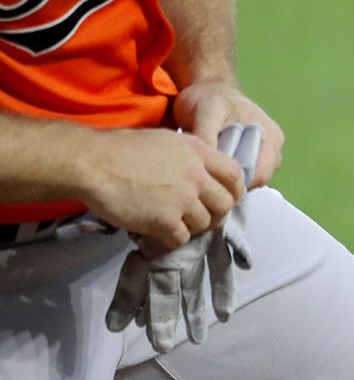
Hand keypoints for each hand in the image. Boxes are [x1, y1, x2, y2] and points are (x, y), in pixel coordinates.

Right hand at [105, 124, 259, 351]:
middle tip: (198, 215)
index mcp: (197, 151)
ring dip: (191, 226)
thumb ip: (189, 157)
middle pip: (225, 204)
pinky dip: (171, 238)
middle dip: (214, 213)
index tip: (226, 198)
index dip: (234, 190)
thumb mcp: (164, 140)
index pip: (235, 174)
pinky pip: (182, 239)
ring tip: (171, 220)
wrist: (91, 162)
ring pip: (205, 224)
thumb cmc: (120, 149)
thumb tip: (205, 174)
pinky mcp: (166, 220)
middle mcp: (196, 174)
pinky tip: (158, 230)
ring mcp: (182, 199)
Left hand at [172, 79, 284, 187]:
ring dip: (231, 177)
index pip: (260, 174)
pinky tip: (216, 162)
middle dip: (233, 179)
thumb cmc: (209, 98)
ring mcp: (267, 155)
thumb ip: (207, 136)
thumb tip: (210, 163)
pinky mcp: (257, 159)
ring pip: (251, 180)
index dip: (237, 181)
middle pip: (256, 180)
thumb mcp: (204, 112)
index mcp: (270, 136)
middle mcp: (274, 148)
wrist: (210, 91)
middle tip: (208, 167)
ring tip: (211, 162)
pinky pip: (245, 176)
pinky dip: (230, 173)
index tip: (212, 176)